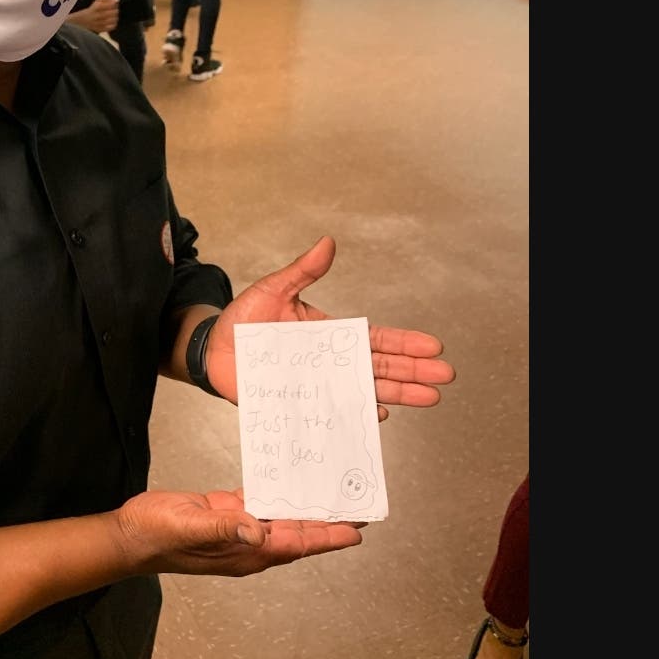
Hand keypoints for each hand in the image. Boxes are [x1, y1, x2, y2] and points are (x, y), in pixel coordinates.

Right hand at [68, 0, 119, 32]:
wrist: (83, 20)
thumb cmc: (93, 9)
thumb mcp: (98, 0)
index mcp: (97, 7)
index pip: (111, 4)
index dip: (115, 3)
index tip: (114, 3)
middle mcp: (98, 16)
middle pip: (114, 12)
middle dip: (116, 10)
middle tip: (114, 9)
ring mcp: (99, 24)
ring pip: (114, 19)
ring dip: (115, 16)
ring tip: (112, 15)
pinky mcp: (101, 30)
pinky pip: (112, 26)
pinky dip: (114, 23)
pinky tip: (111, 21)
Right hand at [114, 488, 361, 575]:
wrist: (130, 535)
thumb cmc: (157, 535)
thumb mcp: (190, 528)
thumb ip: (224, 529)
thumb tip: (259, 530)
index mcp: (245, 552)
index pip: (296, 545)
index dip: (327, 538)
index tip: (356, 531)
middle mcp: (247, 544)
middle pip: (297, 533)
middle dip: (327, 523)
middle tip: (357, 507)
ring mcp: (237, 530)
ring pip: (281, 519)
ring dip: (305, 508)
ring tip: (332, 493)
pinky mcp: (225, 514)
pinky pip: (258, 505)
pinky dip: (276, 494)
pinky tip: (289, 482)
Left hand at [206, 236, 454, 418]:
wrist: (213, 349)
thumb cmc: (245, 319)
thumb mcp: (275, 289)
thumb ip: (303, 271)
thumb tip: (327, 243)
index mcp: (330, 334)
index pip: (375, 339)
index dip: (404, 343)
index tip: (433, 346)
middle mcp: (330, 362)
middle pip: (380, 368)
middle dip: (414, 372)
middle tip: (445, 377)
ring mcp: (318, 385)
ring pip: (365, 391)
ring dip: (397, 395)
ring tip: (428, 399)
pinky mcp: (300, 404)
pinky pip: (333, 412)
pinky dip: (357, 414)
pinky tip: (379, 415)